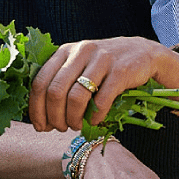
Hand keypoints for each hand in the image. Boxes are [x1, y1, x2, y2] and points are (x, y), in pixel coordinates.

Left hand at [29, 37, 173, 131]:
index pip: (40, 82)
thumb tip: (41, 117)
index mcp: (65, 51)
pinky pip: (102, 100)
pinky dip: (95, 116)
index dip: (36, 108)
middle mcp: (81, 51)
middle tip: (61, 128)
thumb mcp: (79, 65)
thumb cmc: (104, 66)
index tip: (41, 126)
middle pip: (55, 91)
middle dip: (54, 116)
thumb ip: (60, 82)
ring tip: (76, 126)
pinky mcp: (120, 70)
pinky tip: (94, 121)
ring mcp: (101, 59)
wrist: (143, 53)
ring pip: (76, 96)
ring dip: (73, 118)